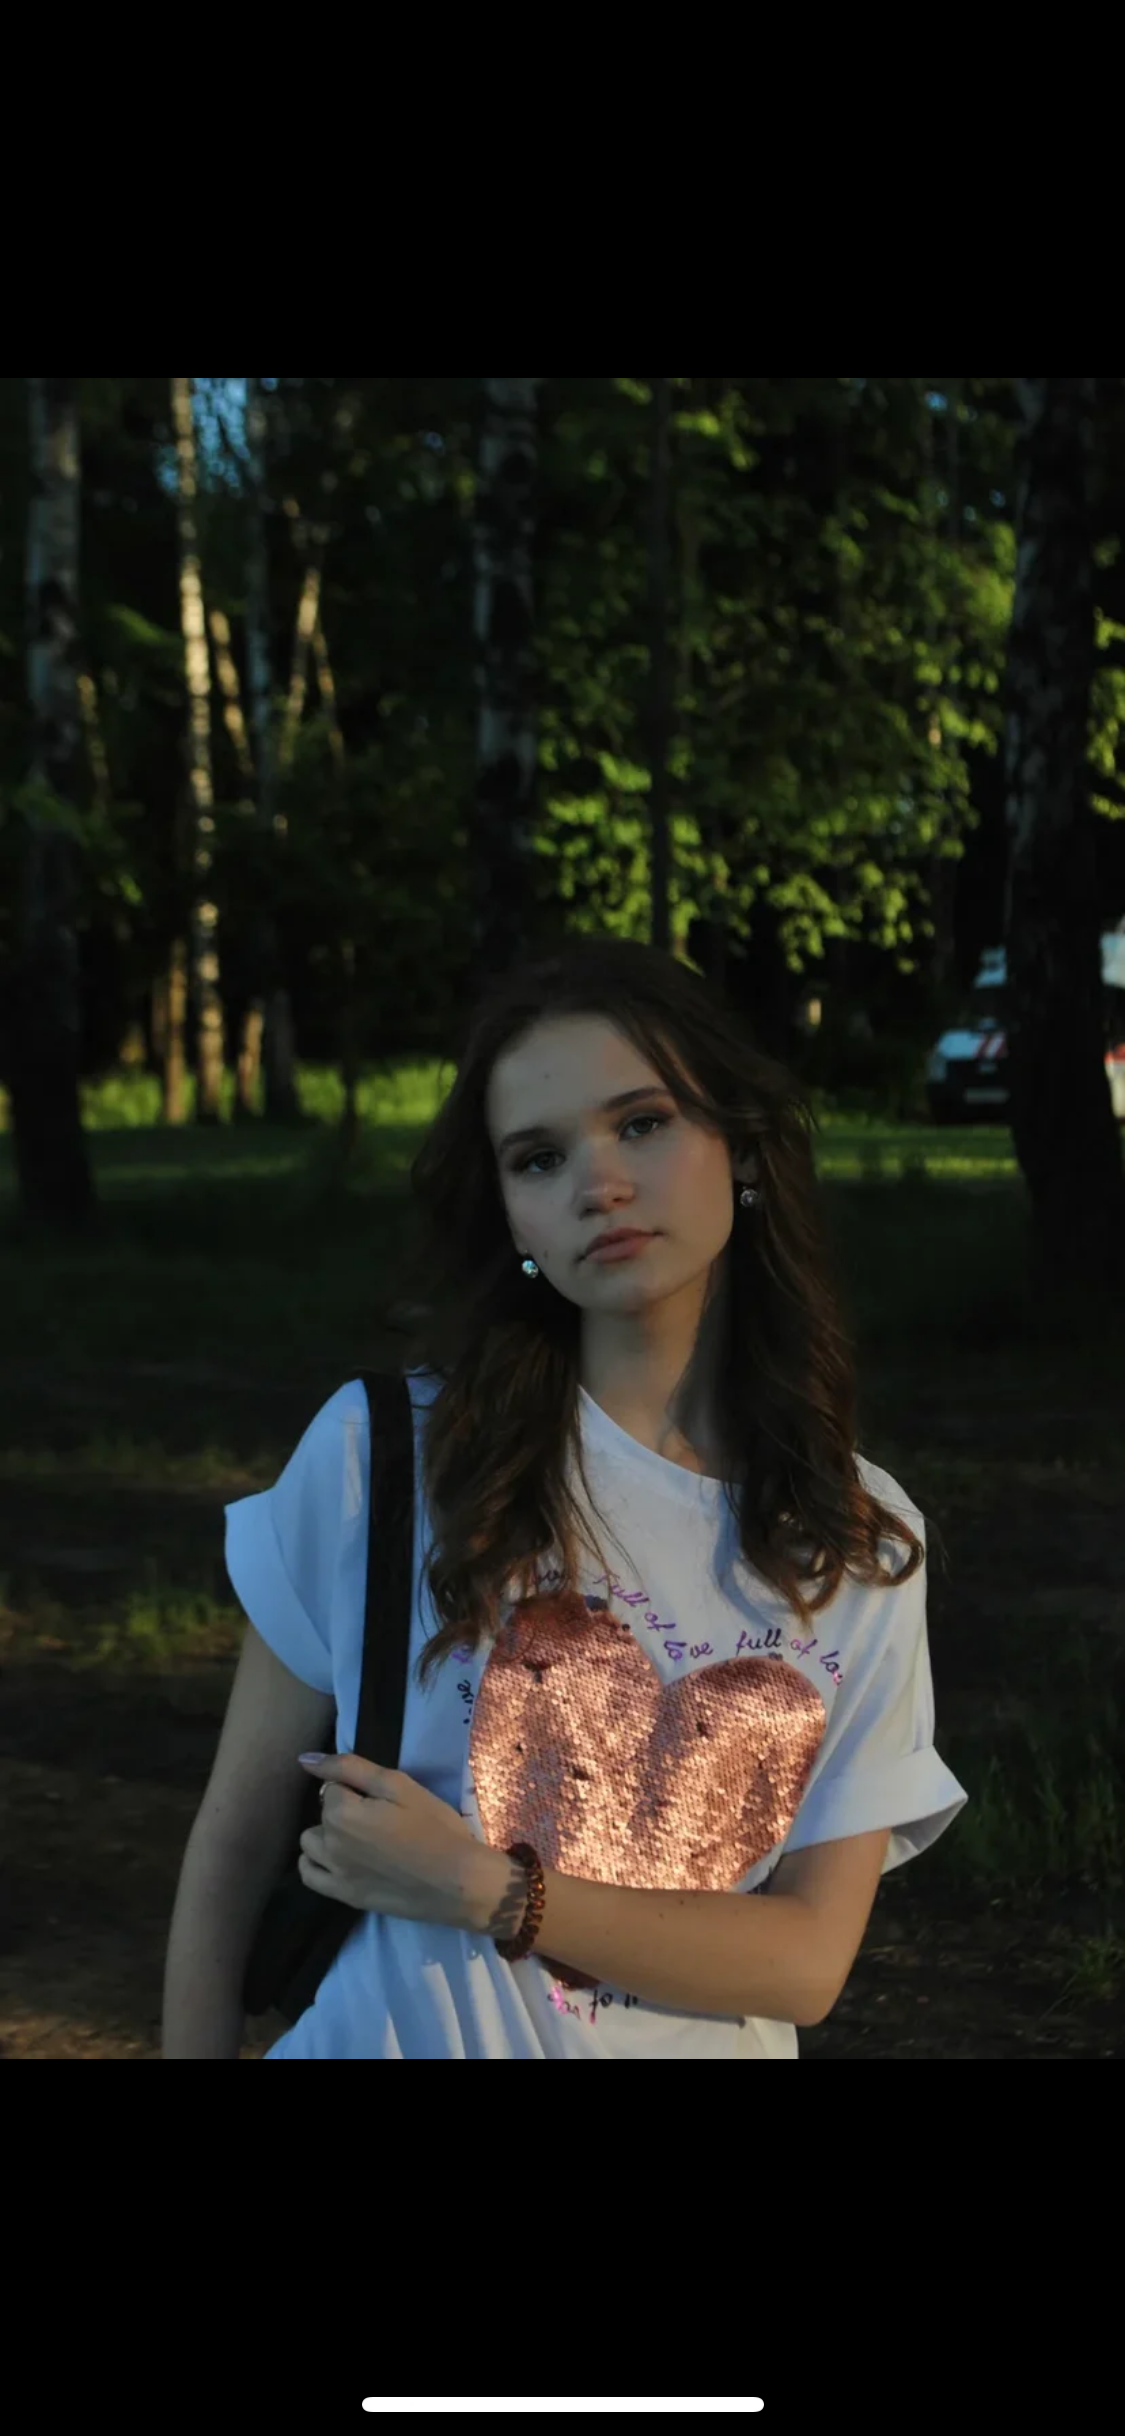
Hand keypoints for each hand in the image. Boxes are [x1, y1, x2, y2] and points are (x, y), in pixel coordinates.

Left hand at [296, 1752, 484, 1927]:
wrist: (457, 1881)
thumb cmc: (435, 1828)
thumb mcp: (399, 1786)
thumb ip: (350, 1768)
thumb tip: (305, 1760)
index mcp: (342, 1813)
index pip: (333, 1788)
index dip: (357, 1790)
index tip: (383, 1801)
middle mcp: (330, 1844)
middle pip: (322, 1814)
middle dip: (343, 1810)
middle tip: (378, 1819)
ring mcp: (334, 1873)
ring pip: (311, 1843)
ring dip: (328, 1835)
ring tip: (360, 1839)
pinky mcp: (344, 1896)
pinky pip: (309, 1875)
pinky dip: (316, 1863)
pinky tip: (339, 1859)